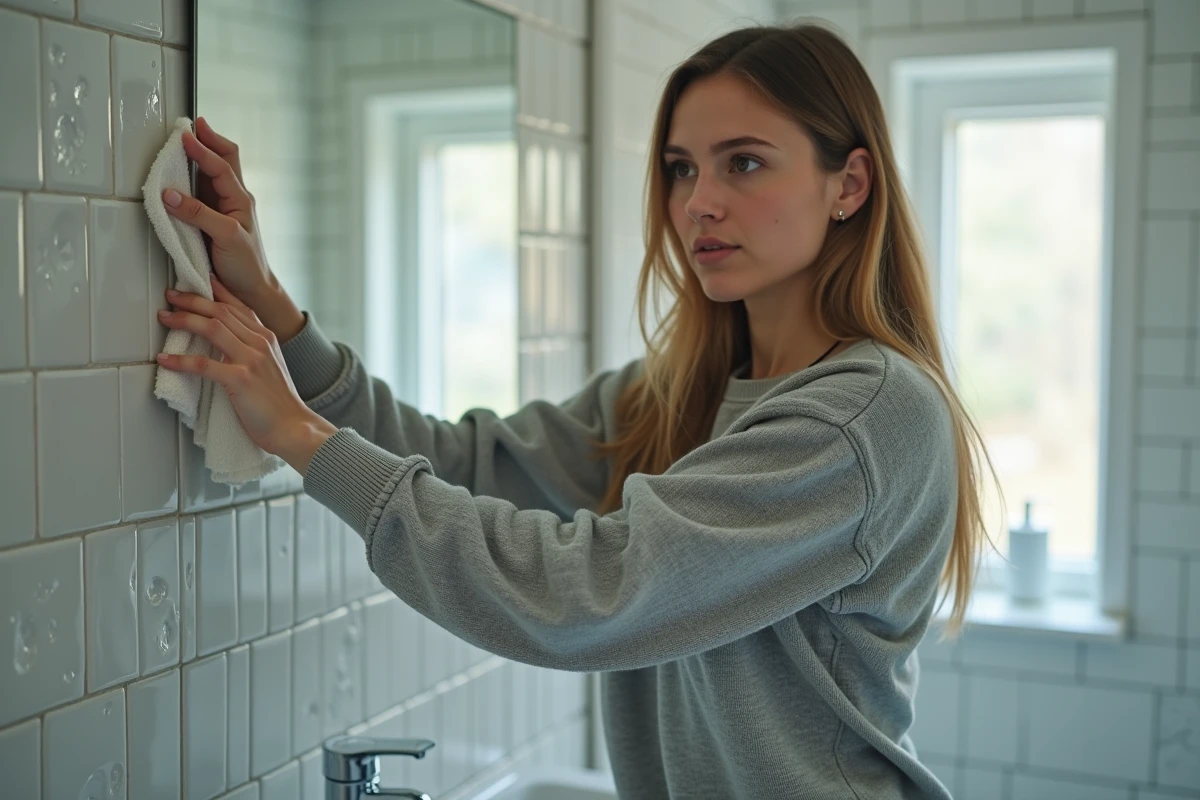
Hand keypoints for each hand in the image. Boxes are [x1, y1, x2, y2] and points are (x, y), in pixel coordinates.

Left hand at [157, 273, 337, 473]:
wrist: (293, 426)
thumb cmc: (279, 402)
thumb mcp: (269, 366)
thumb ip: (251, 349)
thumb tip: (226, 341)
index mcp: (267, 338)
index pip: (239, 305)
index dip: (216, 291)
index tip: (197, 281)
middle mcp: (260, 343)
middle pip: (221, 311)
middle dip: (192, 300)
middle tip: (171, 295)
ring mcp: (251, 360)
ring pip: (212, 328)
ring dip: (184, 320)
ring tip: (164, 317)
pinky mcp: (240, 380)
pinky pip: (203, 365)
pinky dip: (180, 361)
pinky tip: (164, 359)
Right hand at [160, 116, 276, 304]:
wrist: (252, 288)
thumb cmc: (246, 265)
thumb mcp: (226, 237)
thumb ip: (199, 214)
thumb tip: (170, 194)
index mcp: (240, 199)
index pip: (220, 166)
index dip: (203, 149)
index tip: (184, 136)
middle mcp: (233, 198)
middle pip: (224, 158)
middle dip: (208, 139)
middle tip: (189, 125)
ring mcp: (222, 206)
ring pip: (212, 172)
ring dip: (200, 154)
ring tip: (183, 140)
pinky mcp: (211, 217)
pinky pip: (200, 190)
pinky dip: (190, 176)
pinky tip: (179, 172)